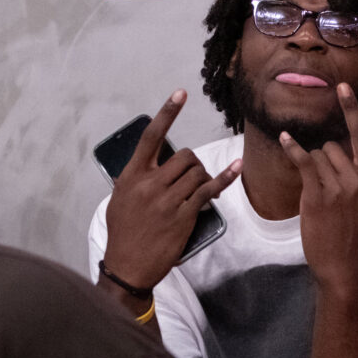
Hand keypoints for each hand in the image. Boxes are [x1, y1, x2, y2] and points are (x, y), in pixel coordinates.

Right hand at [103, 89, 240, 288]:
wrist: (129, 265)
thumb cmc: (124, 232)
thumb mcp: (120, 200)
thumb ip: (136, 180)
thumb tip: (151, 166)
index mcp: (131, 176)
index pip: (151, 137)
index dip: (167, 113)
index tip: (181, 93)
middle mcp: (150, 184)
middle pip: (184, 156)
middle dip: (193, 163)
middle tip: (191, 177)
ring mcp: (168, 200)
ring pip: (197, 172)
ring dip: (204, 175)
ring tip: (198, 188)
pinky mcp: (185, 214)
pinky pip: (210, 190)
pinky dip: (225, 177)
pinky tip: (237, 167)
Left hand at [279, 83, 357, 289]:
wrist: (343, 266)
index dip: (351, 110)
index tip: (343, 87)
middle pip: (333, 147)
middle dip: (326, 160)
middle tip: (326, 186)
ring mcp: (338, 186)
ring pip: (318, 156)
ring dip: (313, 168)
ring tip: (318, 192)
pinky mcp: (317, 194)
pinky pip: (303, 162)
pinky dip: (292, 149)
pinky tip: (284, 139)